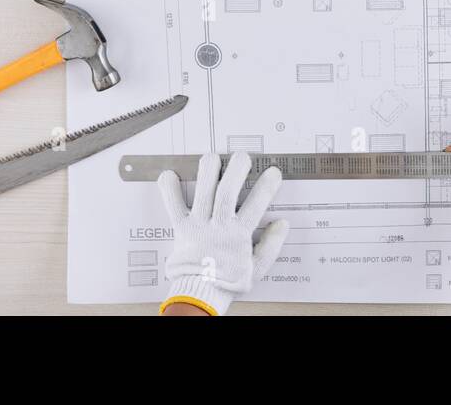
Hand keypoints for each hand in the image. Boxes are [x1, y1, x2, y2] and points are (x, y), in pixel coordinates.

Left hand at [157, 151, 289, 315]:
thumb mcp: (256, 268)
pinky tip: (168, 175)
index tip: (273, 172)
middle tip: (242, 157)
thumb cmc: (227, 280)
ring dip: (208, 173)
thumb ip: (270, 246)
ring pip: (204, 193)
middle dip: (236, 171)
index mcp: (238, 235)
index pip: (256, 206)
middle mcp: (218, 226)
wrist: (200, 293)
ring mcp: (199, 225)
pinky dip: (169, 191)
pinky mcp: (181, 228)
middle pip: (227, 193)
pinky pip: (173, 207)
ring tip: (212, 157)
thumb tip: (282, 224)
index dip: (266, 187)